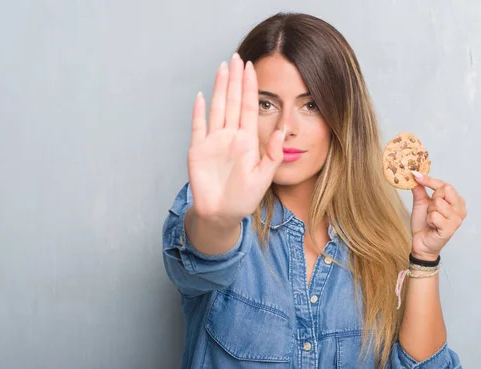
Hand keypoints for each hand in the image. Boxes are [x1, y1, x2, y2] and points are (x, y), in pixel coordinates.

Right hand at [187, 53, 284, 226]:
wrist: (222, 215)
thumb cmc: (243, 199)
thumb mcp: (263, 177)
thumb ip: (272, 154)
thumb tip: (282, 130)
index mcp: (247, 140)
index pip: (249, 107)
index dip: (250, 87)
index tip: (252, 67)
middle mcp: (230, 136)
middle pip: (232, 101)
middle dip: (235, 79)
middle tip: (237, 56)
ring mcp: (213, 141)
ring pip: (217, 108)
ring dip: (219, 88)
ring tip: (222, 67)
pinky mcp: (198, 150)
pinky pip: (198, 126)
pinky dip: (199, 112)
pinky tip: (201, 96)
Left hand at [409, 171, 466, 260]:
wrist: (421, 242)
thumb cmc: (424, 223)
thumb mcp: (421, 202)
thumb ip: (420, 188)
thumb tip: (414, 174)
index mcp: (456, 201)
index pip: (445, 184)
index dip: (429, 180)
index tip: (415, 175)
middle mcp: (460, 209)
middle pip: (445, 190)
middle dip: (432, 198)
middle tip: (430, 209)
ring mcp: (457, 219)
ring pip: (438, 203)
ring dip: (429, 211)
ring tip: (431, 219)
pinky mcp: (451, 228)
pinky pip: (435, 215)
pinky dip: (429, 220)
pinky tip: (432, 226)